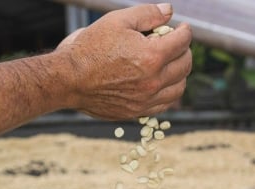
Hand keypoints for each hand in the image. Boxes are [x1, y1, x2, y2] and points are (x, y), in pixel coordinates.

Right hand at [56, 3, 191, 119]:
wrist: (69, 79)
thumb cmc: (89, 49)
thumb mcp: (117, 21)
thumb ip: (148, 14)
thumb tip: (169, 11)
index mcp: (151, 56)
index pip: (183, 41)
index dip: (185, 31)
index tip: (182, 29)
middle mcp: (152, 81)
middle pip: (185, 64)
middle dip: (185, 50)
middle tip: (176, 45)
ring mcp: (145, 99)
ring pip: (179, 87)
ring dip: (180, 73)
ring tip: (170, 65)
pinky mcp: (137, 111)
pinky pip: (165, 104)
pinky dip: (169, 92)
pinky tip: (161, 83)